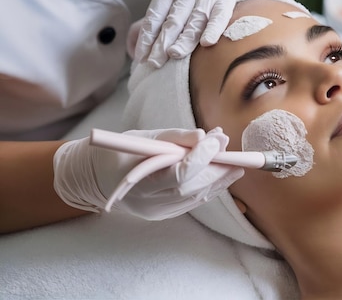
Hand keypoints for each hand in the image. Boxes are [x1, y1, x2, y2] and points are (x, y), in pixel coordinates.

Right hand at [53, 128, 243, 219]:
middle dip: (218, 171)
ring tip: (236, 167)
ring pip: (195, 198)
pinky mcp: (162, 214)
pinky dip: (207, 190)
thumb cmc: (120, 152)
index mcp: (139, 180)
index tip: (217, 140)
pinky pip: (191, 203)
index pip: (179, 173)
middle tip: (236, 156)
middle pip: (192, 188)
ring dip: (218, 182)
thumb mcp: (143, 138)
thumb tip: (203, 135)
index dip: (201, 157)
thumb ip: (174, 137)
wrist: (96, 176)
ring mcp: (155, 211)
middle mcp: (148, 201)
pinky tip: (220, 178)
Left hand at [135, 0, 245, 67]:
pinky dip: (214, 28)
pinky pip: (221, 14)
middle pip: (172, 20)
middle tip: (154, 63)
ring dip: (184, 40)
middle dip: (162, 43)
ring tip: (174, 56)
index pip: (155, 15)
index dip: (147, 37)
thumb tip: (142, 39)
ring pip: (194, 20)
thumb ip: (161, 7)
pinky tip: (207, 43)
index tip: (141, 57)